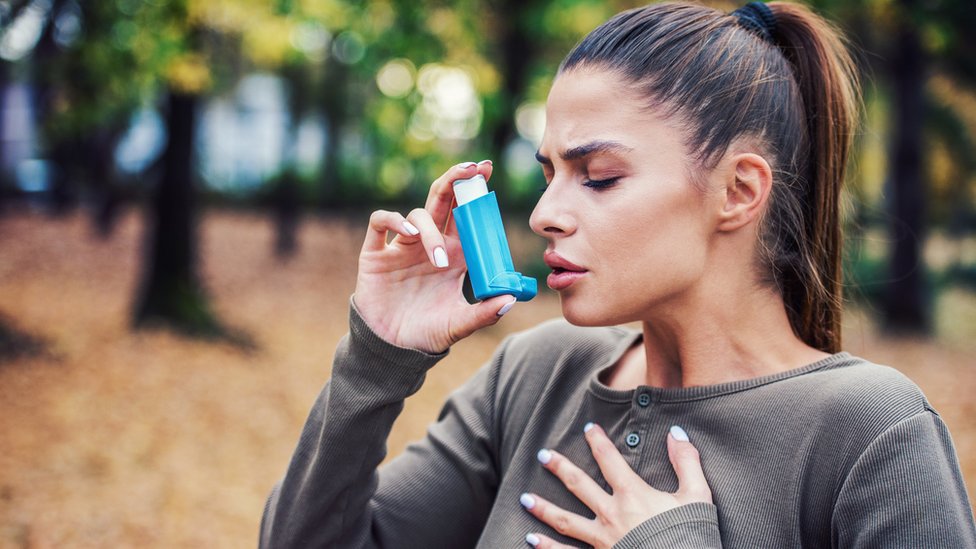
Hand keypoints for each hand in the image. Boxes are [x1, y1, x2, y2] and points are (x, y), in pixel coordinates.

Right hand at [353, 160, 516, 353]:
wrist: (392, 350)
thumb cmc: (428, 334)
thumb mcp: (459, 325)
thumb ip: (484, 314)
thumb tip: (510, 299)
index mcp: (455, 254)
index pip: (467, 215)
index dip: (475, 191)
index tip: (487, 172)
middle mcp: (430, 244)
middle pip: (443, 200)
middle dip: (457, 180)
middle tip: (473, 169)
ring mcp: (402, 247)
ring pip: (418, 215)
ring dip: (432, 231)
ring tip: (440, 260)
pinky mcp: (376, 254)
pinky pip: (381, 222)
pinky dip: (395, 221)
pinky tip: (409, 234)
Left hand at [520, 424, 711, 547]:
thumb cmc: (691, 535)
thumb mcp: (697, 496)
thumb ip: (686, 462)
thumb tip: (676, 432)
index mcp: (633, 495)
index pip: (610, 460)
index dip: (598, 442)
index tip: (588, 428)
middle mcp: (612, 514)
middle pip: (579, 485)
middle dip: (559, 468)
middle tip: (542, 455)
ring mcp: (602, 540)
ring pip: (566, 521)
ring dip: (544, 509)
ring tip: (524, 499)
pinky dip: (547, 548)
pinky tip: (531, 540)